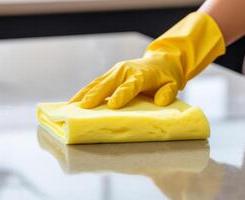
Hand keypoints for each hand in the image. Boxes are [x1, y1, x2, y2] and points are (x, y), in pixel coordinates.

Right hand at [70, 12, 224, 108]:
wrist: (161, 61)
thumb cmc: (167, 77)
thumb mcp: (173, 84)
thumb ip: (168, 93)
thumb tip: (160, 101)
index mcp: (141, 75)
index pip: (130, 86)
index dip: (121, 95)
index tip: (112, 105)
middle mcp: (125, 71)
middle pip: (108, 83)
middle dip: (96, 95)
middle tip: (84, 107)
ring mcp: (116, 71)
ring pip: (98, 82)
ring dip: (84, 93)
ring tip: (71, 105)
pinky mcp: (110, 74)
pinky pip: (96, 83)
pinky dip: (85, 92)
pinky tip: (75, 101)